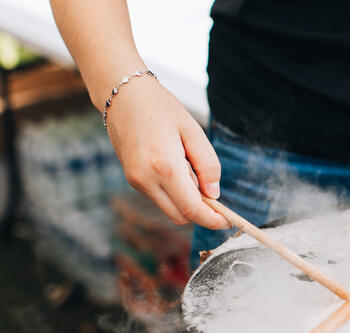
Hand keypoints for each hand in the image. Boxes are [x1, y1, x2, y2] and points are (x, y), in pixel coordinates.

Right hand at [104, 78, 228, 228]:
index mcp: (165, 167)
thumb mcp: (193, 131)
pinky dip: (174, 194)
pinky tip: (178, 169)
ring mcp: (136, 182)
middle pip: (181, 216)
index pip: (192, 209)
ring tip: (192, 170)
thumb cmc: (160, 107)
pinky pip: (159, 198)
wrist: (122, 95)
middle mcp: (146, 180)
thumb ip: (208, 165)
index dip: (213, 219)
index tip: (228, 221)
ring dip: (187, 202)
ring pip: (170, 209)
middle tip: (215, 196)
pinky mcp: (132, 180)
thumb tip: (214, 194)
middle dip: (201, 213)